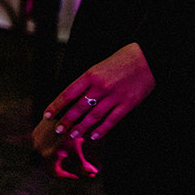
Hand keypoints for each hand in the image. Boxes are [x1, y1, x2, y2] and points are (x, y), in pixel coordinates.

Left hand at [32, 42, 154, 175]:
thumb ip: (87, 82)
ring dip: (82, 127)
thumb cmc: (122, 60)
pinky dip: (102, 129)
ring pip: (94, 116)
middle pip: (79, 107)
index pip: (68, 94)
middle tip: (58, 129)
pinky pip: (112, 120)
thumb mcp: (99, 67)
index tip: (47, 115)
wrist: (147, 58)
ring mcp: (115, 96)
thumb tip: (74, 98)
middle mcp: (101, 87)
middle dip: (67, 120)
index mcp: (90, 75)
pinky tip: (94, 136)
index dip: (56, 106)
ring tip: (73, 134)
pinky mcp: (128, 103)